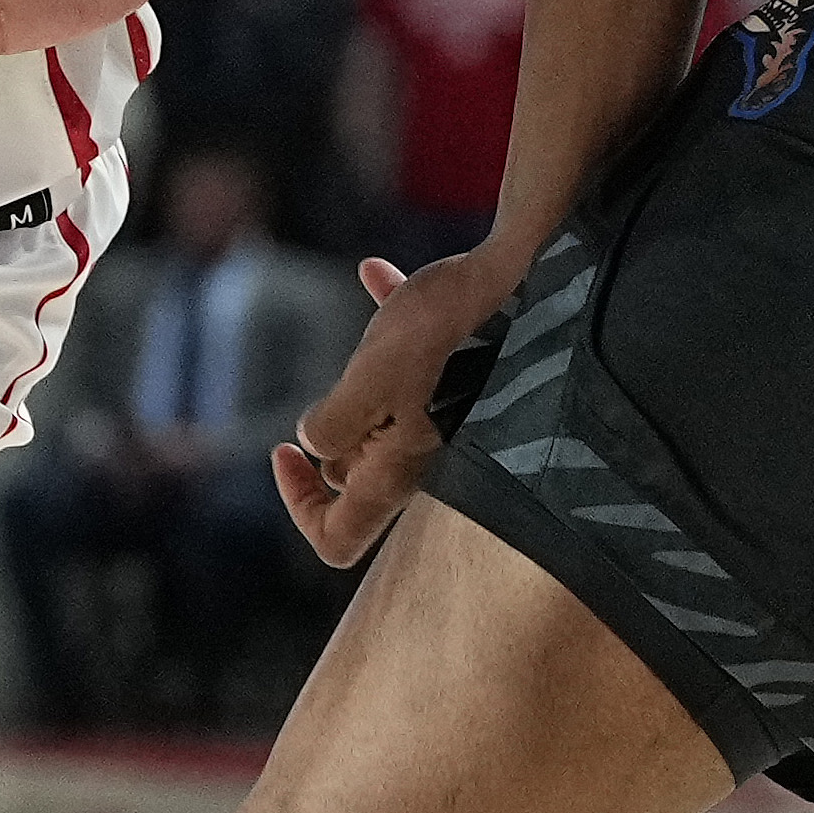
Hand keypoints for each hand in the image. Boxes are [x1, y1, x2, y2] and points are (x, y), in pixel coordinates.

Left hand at [273, 245, 505, 567]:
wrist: (528, 279)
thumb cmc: (448, 332)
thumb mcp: (370, 379)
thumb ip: (334, 423)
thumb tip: (315, 444)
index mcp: (397, 472)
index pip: (337, 538)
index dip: (299, 507)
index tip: (285, 451)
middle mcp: (420, 457)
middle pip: (355, 473)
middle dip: (330, 430)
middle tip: (341, 380)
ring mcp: (441, 419)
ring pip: (379, 417)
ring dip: (359, 379)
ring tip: (374, 332)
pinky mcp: (458, 375)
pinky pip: (412, 361)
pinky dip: (392, 328)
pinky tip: (376, 275)